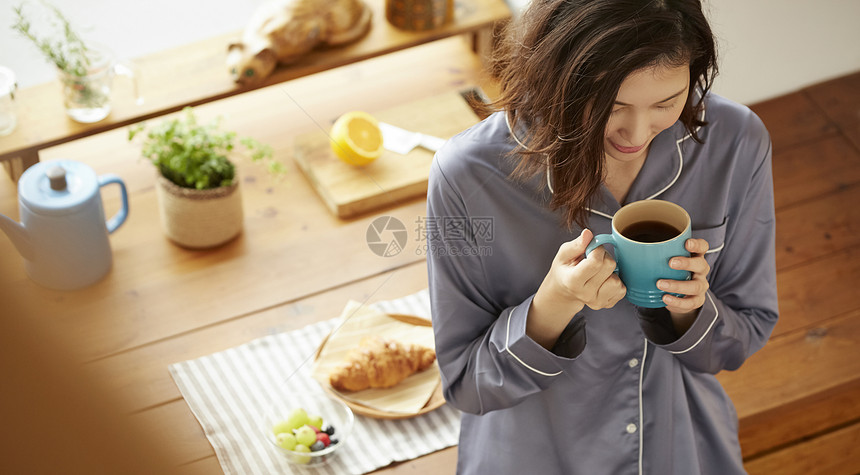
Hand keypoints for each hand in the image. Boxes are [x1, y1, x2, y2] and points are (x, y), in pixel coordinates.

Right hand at [528, 229, 626, 347]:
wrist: (564, 291)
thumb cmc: (564, 271)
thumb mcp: (563, 255)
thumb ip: (576, 245)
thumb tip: (588, 234)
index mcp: (572, 282)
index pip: (596, 262)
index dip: (598, 249)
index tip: (592, 249)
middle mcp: (586, 294)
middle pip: (610, 267)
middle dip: (604, 256)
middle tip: (595, 258)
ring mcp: (597, 302)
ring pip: (617, 280)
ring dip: (611, 271)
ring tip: (600, 271)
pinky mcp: (608, 304)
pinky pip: (622, 289)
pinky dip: (616, 281)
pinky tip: (604, 279)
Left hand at [657, 238, 710, 323]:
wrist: (678, 296)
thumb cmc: (669, 272)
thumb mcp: (664, 261)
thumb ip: (651, 253)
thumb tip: (621, 244)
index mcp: (694, 256)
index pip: (702, 247)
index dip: (697, 244)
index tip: (686, 243)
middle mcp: (701, 270)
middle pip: (701, 264)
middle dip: (686, 263)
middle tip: (670, 262)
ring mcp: (700, 286)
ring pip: (695, 285)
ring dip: (677, 285)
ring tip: (660, 284)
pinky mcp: (697, 300)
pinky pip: (690, 302)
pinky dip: (677, 301)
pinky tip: (665, 298)